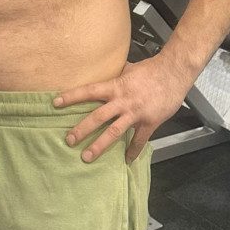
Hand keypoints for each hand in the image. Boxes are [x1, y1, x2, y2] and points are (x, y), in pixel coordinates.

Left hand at [55, 55, 190, 164]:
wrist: (174, 72)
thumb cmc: (151, 69)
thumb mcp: (128, 69)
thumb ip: (115, 75)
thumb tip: (103, 72)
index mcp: (116, 86)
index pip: (89, 91)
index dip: (71, 96)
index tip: (55, 103)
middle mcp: (123, 101)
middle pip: (97, 116)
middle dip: (81, 129)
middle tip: (68, 140)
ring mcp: (136, 113)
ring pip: (114, 131)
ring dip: (99, 145)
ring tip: (87, 156)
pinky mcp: (149, 122)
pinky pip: (139, 140)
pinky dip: (133, 151)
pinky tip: (127, 160)